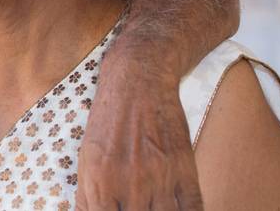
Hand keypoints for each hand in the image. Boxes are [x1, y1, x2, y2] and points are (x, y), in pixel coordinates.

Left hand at [75, 58, 202, 209]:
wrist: (138, 81)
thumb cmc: (108, 119)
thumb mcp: (87, 155)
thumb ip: (87, 194)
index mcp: (100, 182)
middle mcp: (129, 185)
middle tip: (135, 209)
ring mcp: (160, 179)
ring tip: (153, 208)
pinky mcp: (185, 171)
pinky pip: (193, 210)